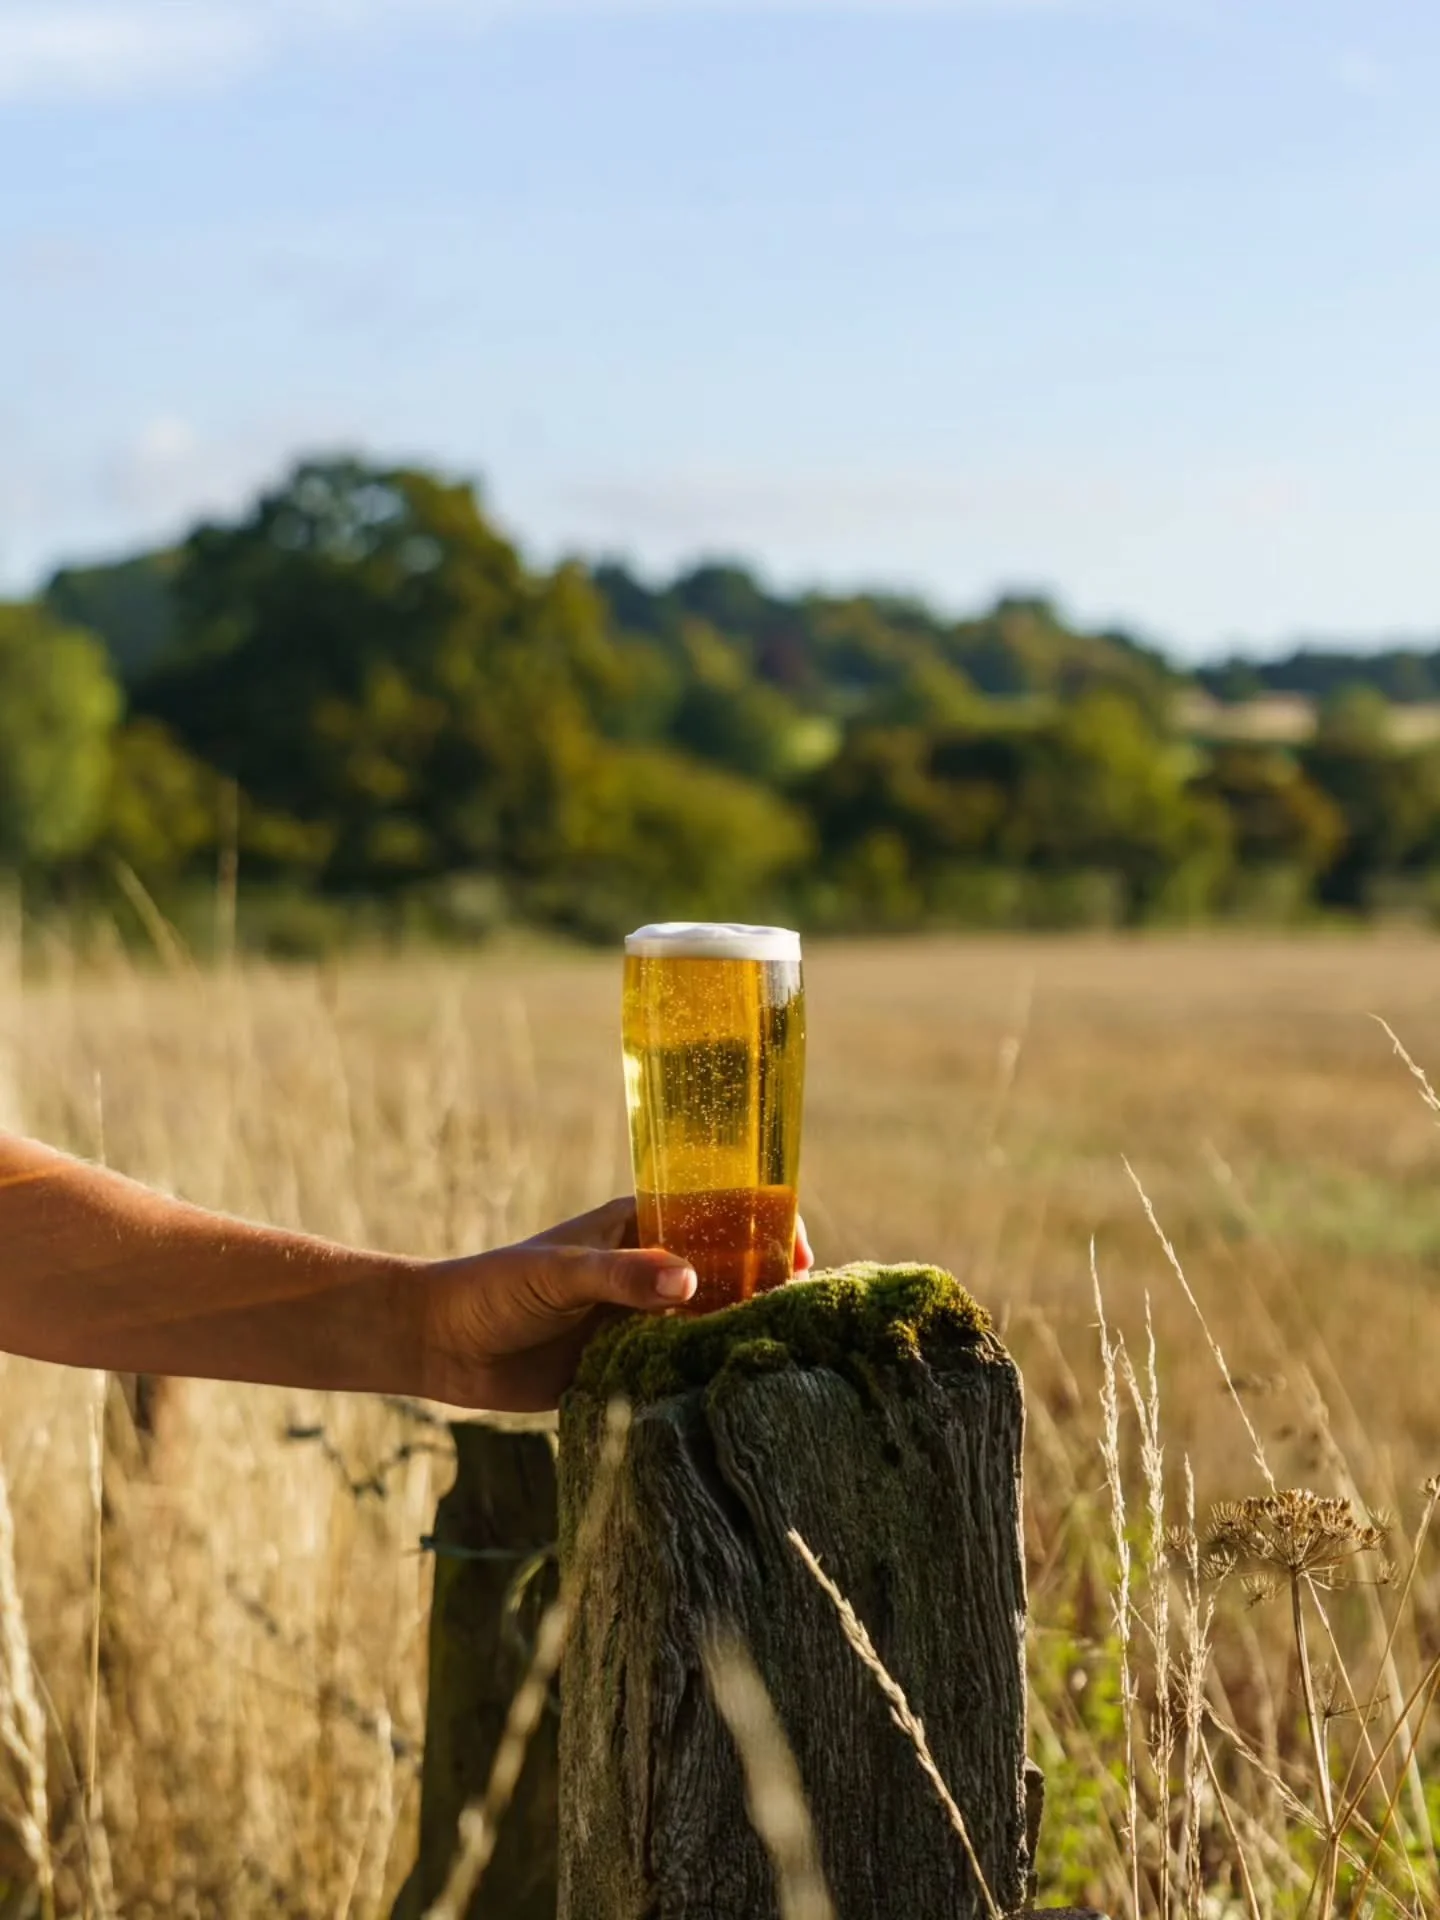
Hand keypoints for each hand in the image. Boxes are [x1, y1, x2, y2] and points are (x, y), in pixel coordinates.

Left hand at [419, 1197, 814, 1411]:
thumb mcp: (559, 1271)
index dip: (765, 1228)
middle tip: (804, 1318)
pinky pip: (678, 1370)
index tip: (799, 1256)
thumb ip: (621, 1276)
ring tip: (783, 1358)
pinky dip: (704, 1377)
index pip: (720, 1214)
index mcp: (641, 1226)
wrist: (442, 1345)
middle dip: (766, 1290)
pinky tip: (734, 1395)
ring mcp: (642, 1320)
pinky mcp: (627, 1367)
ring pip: (708, 1324)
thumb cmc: (495, 1288)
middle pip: (727, 1273)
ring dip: (739, 1337)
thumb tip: (691, 1280)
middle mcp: (651, 1270)